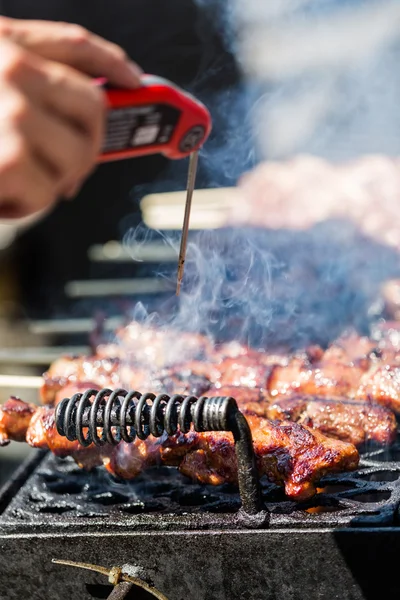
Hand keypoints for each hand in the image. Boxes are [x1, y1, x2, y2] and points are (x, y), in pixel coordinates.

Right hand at [0, 17, 142, 218]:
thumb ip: (23, 83)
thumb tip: (85, 109)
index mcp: (0, 44)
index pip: (76, 46)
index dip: (113, 66)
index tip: (134, 82)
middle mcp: (8, 69)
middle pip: (93, 110)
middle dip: (87, 148)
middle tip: (68, 170)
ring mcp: (9, 111)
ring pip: (77, 156)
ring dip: (53, 181)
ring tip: (15, 181)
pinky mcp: (8, 158)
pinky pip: (49, 192)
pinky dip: (27, 206)